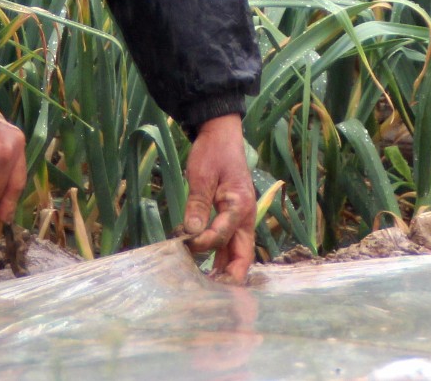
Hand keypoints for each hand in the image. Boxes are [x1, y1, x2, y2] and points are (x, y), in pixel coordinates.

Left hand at [182, 113, 256, 282]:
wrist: (221, 134)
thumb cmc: (213, 152)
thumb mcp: (202, 176)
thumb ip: (197, 205)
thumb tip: (191, 233)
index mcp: (240, 205)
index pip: (224, 234)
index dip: (205, 243)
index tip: (185, 243)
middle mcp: (245, 217)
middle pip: (243, 255)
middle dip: (231, 277)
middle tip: (214, 296)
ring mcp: (240, 220)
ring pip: (236, 253)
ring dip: (224, 271)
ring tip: (207, 290)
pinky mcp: (231, 219)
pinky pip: (228, 244)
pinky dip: (218, 258)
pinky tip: (203, 269)